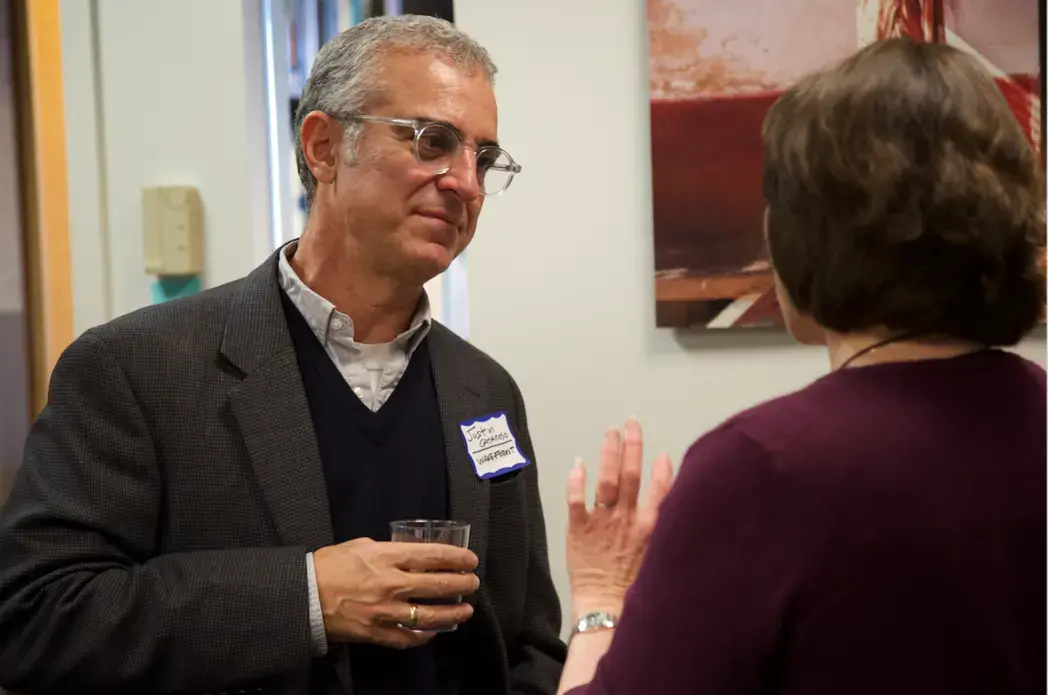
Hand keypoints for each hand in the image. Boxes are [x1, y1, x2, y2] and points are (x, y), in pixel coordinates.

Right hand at [313, 537, 479, 648]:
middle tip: (473, 582)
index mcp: (386, 557)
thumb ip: (388, 550)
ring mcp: (384, 611)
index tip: (470, 560)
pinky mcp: (375, 633)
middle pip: (437, 585)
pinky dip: (422, 636)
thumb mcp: (360, 545)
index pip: (432, 555)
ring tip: (466, 611)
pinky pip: (406, 638)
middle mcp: (390, 583)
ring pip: (429, 615)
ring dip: (452, 613)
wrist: (303, 596)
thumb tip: (409, 554)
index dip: (456, 558)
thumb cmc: (329, 565)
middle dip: (461, 584)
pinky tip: (434, 632)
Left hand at [566, 419, 673, 618]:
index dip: (661, 467)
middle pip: (632, 474)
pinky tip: (579, 462)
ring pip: (608, 479)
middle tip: (631, 423)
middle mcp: (629, 518)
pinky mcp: (579, 528)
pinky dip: (577, 478)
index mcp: (652, 525)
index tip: (661, 452)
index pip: (660, 487)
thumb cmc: (635, 588)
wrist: (607, 609)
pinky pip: (577, 498)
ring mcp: (604, 521)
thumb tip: (676, 510)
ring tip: (610, 432)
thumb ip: (666, 530)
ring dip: (609, 453)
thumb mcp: (661, 557)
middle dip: (632, 445)